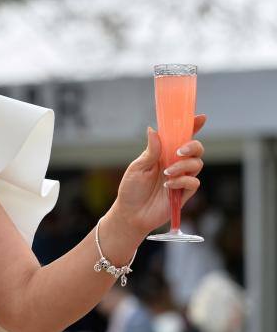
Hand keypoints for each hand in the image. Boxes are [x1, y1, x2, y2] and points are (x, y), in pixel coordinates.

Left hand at [109, 114, 206, 236]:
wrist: (131, 214)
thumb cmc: (131, 189)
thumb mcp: (137, 167)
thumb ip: (150, 151)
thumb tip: (153, 130)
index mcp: (163, 154)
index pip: (180, 138)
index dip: (192, 127)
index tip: (200, 117)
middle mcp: (175, 164)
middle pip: (196, 149)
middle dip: (193, 146)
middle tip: (179, 151)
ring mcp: (181, 178)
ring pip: (197, 164)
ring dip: (182, 166)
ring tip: (166, 173)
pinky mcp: (184, 193)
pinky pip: (193, 182)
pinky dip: (182, 181)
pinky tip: (167, 185)